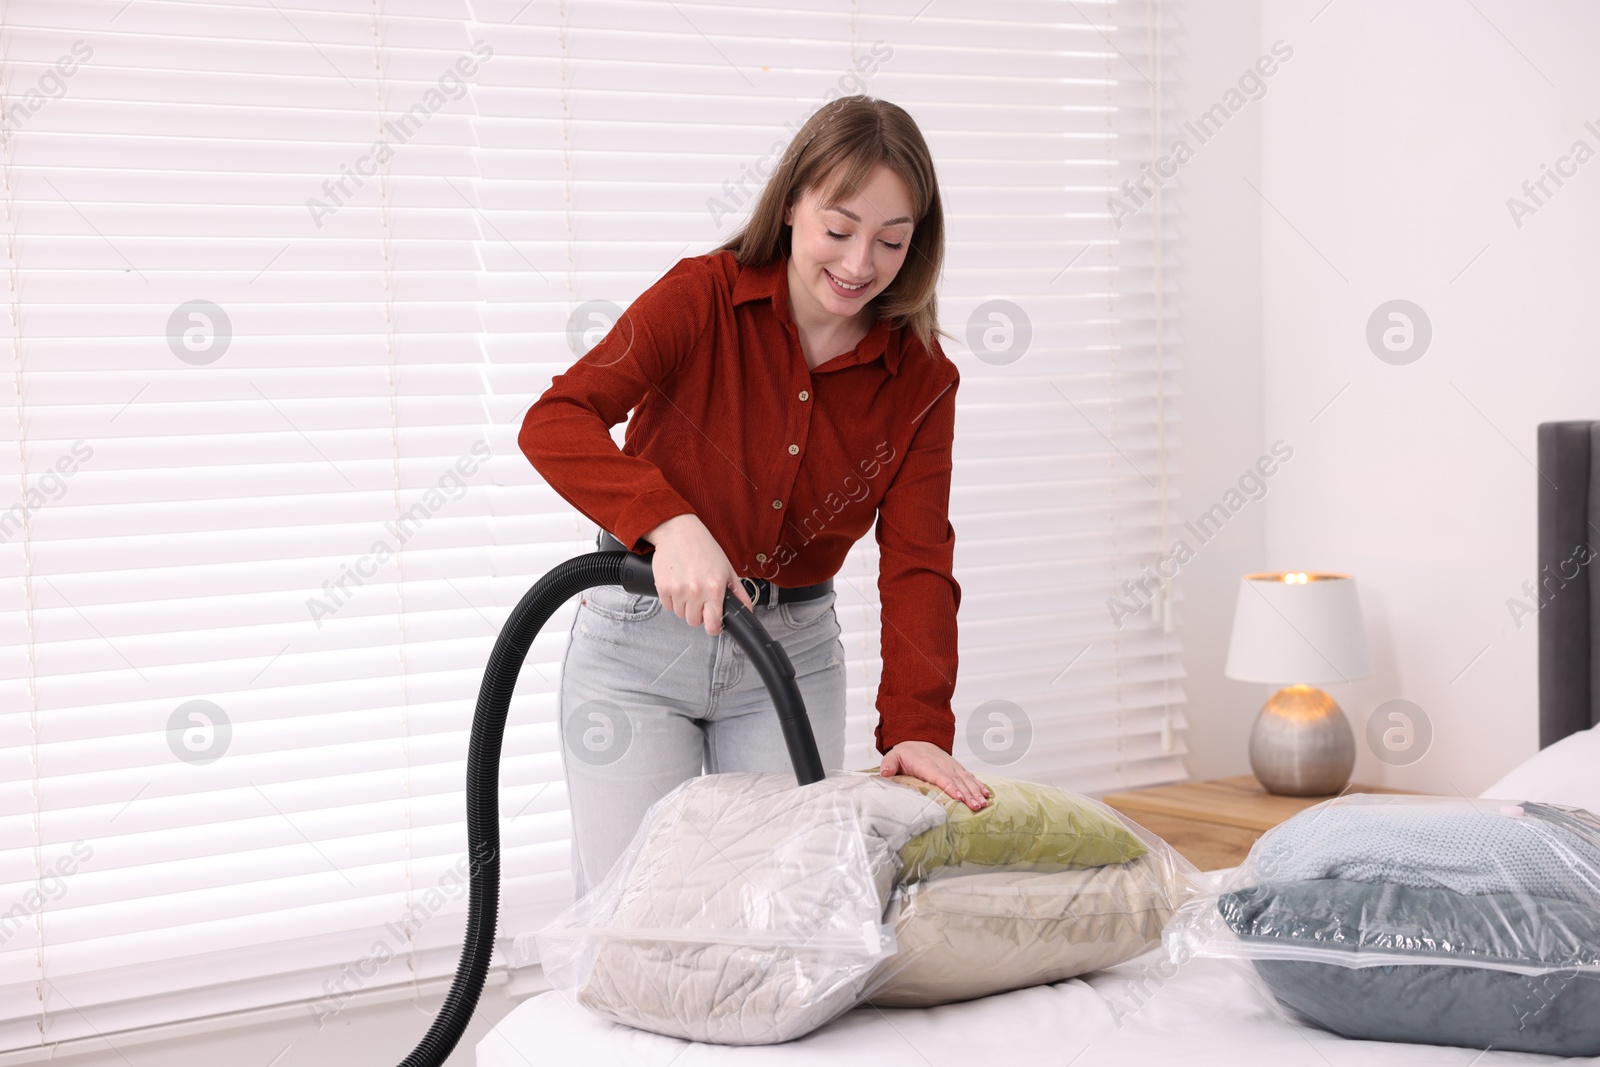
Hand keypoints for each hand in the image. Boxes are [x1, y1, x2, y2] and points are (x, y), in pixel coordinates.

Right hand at [641, 514, 754, 635]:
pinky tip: (678, 585)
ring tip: (688, 588)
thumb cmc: (704, 548)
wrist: (679, 532)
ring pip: (680, 614)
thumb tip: (747, 611)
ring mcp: (678, 590)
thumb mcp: (727, 569)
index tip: (713, 624)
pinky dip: (672, 599)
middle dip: (697, 614)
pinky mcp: (663, 587)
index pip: (712, 624)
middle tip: (699, 599)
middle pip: (694, 622)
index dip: (713, 627)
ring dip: (684, 606)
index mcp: (714, 588)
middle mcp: (696, 591)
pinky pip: (667, 606)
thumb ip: (738, 593)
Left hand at [879, 740, 992, 810]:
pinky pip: (969, 776)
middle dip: (967, 794)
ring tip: (982, 803)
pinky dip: (979, 785)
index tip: (958, 796)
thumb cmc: (905, 752)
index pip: (940, 776)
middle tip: (975, 806)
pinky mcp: (957, 768)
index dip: (949, 786)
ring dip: (975, 791)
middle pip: (957, 780)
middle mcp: (942, 764)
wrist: (916, 738)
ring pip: (966, 779)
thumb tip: (883, 773)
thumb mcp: (893, 756)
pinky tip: (986, 794)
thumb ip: (888, 764)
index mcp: (927, 764)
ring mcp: (951, 766)